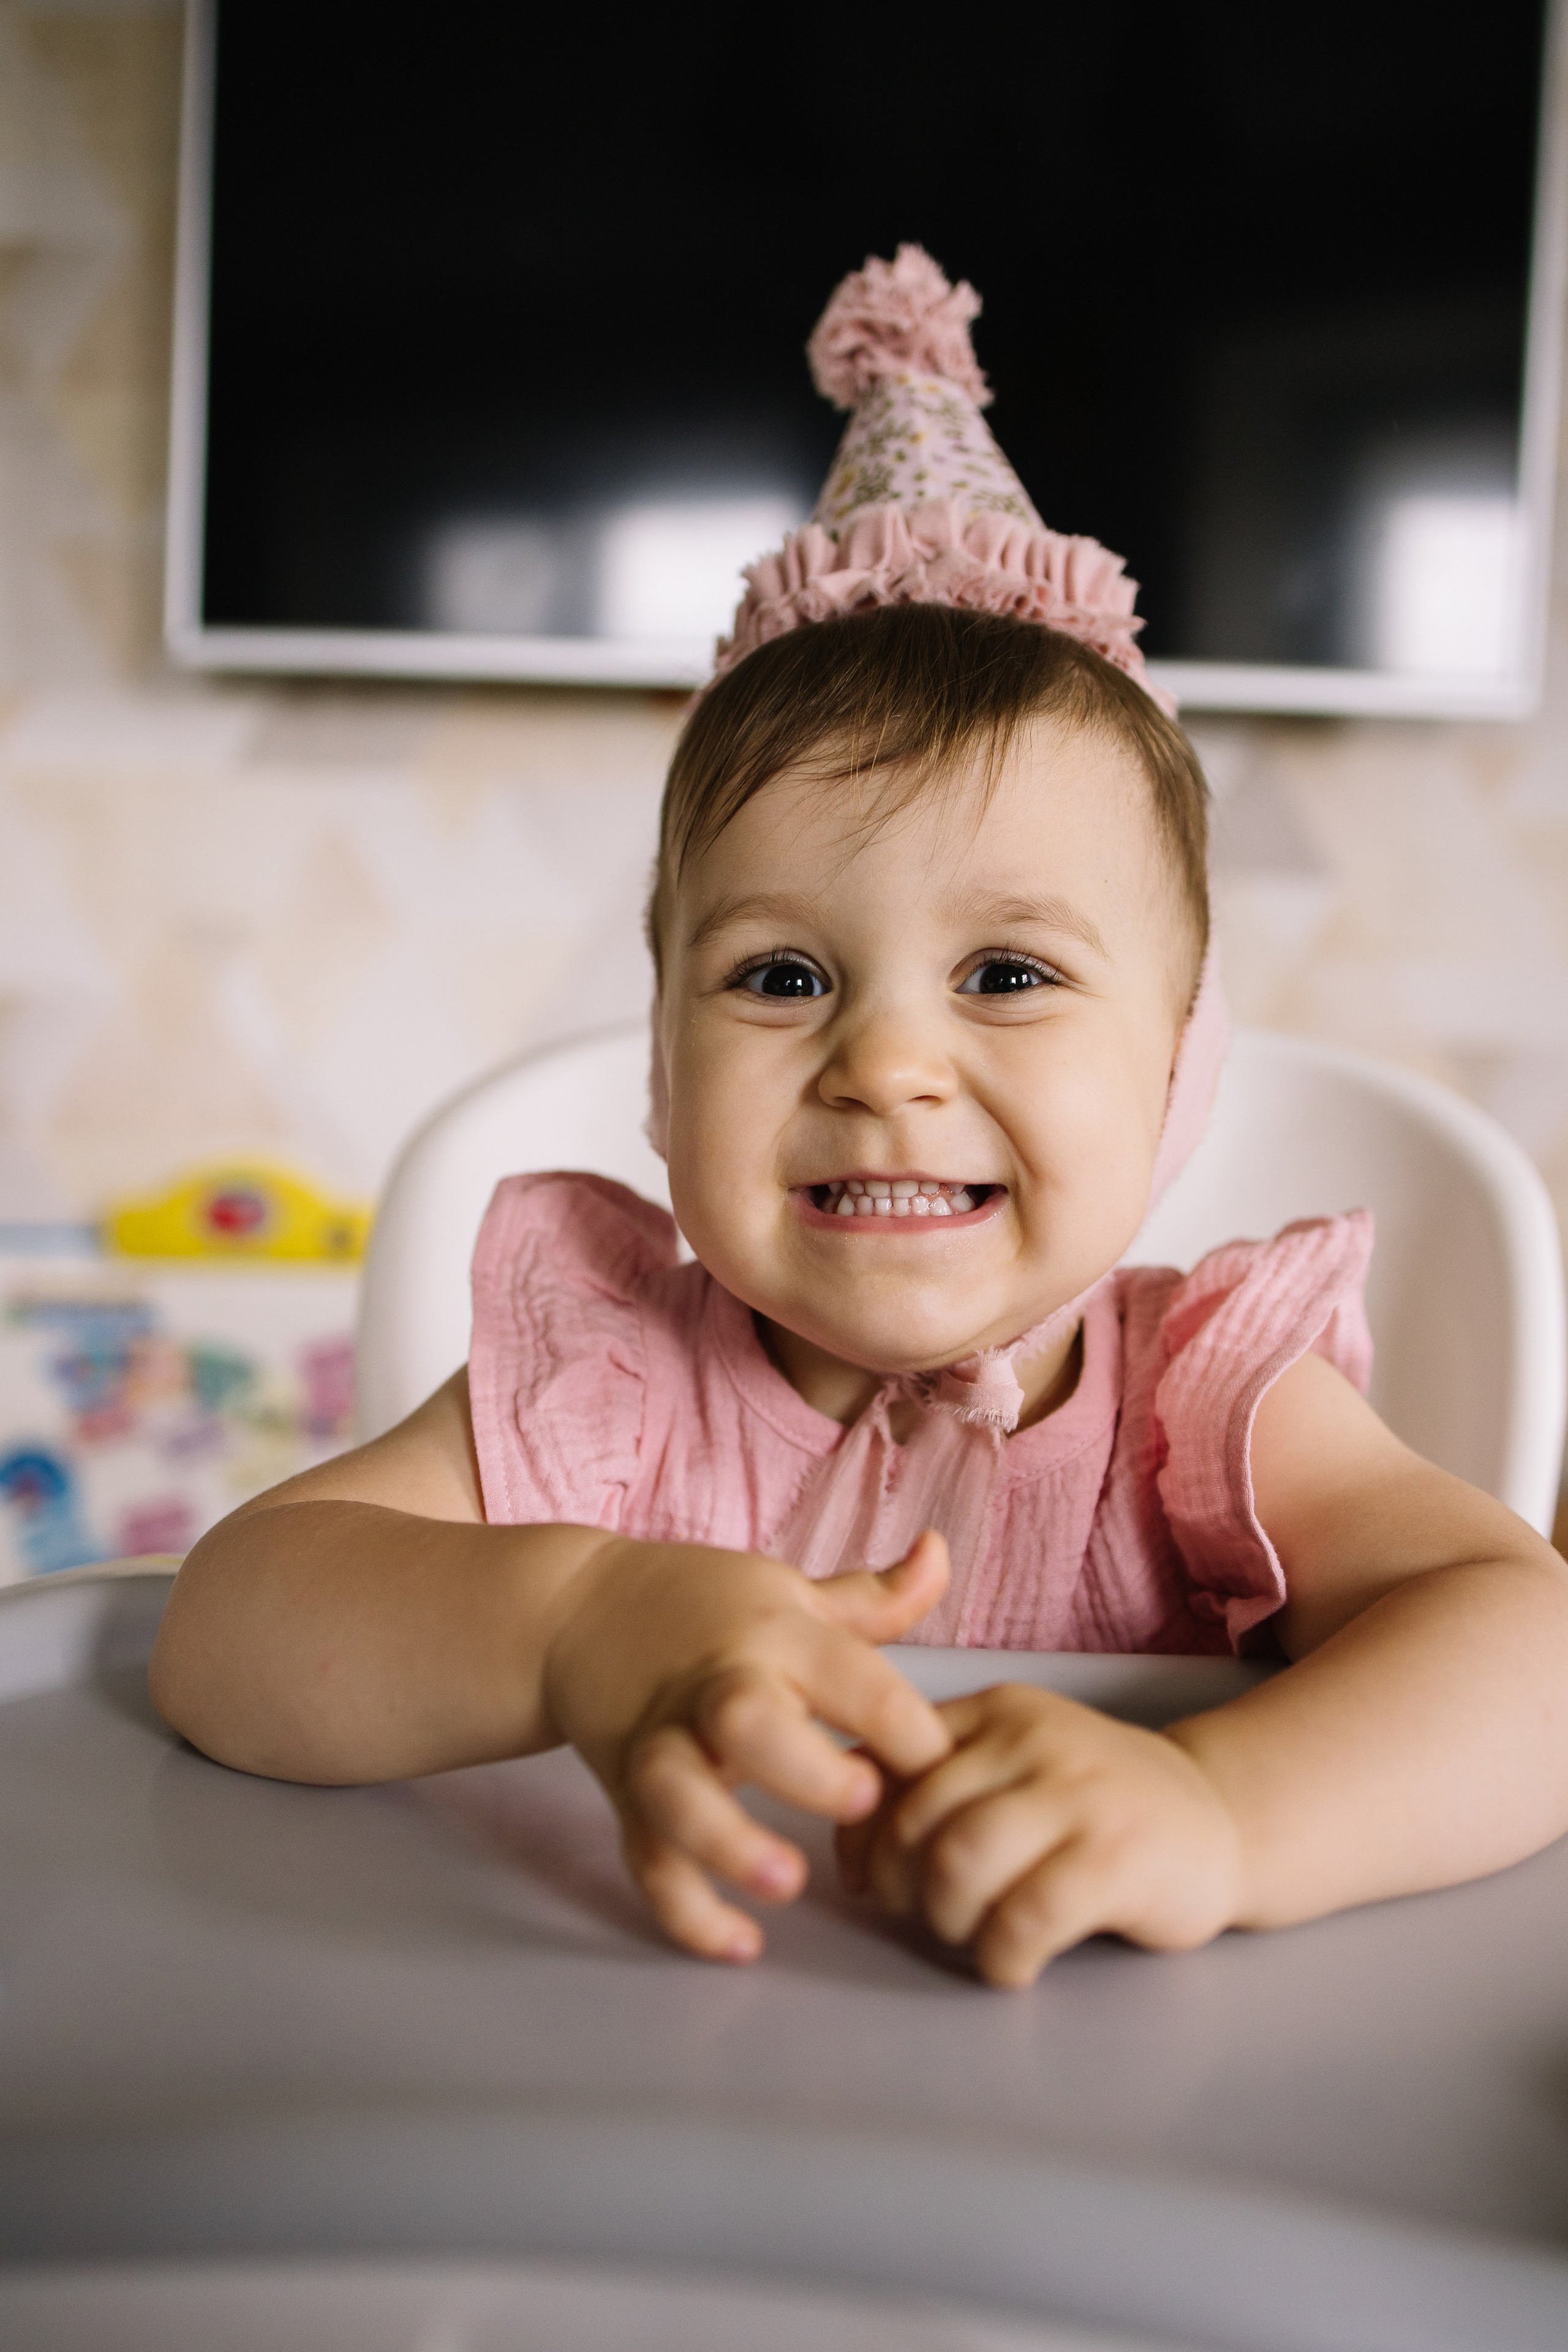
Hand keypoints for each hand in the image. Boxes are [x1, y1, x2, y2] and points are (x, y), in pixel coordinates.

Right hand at [541, 1527, 951, 1963]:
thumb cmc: (701, 1605)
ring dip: (729, 1842)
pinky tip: (740, 1944)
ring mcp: (662, 1743)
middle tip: (861, 1802)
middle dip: (804, 1767)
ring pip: (679, 1796)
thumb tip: (941, 1552)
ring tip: (785, 1885)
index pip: (843, 1670)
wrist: (575, 1612)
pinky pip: (648, 1858)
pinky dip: (685, 1909)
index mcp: (770, 1634)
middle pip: (746, 1722)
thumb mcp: (787, 1589)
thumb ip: (873, 1595)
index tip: (935, 1759)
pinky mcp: (627, 1795)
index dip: (897, 1719)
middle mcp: (713, 1687)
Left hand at [837, 1683, 1243, 1986]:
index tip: (869, 1878)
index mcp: (996, 1711)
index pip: (888, 1760)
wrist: (1218, 1816)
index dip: (860, 1832)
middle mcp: (1033, 1740)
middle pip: (915, 1817)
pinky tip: (1011, 1964)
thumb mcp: (1016, 1763)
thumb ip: (941, 1782)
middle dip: (898, 1885)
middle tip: (920, 1915)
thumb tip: (851, 1854)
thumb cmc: (1092, 1805)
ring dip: (944, 1920)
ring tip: (966, 1935)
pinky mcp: (1117, 1858)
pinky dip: (1000, 1956)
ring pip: (960, 1861)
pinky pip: (1026, 1916)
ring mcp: (1079, 1794)